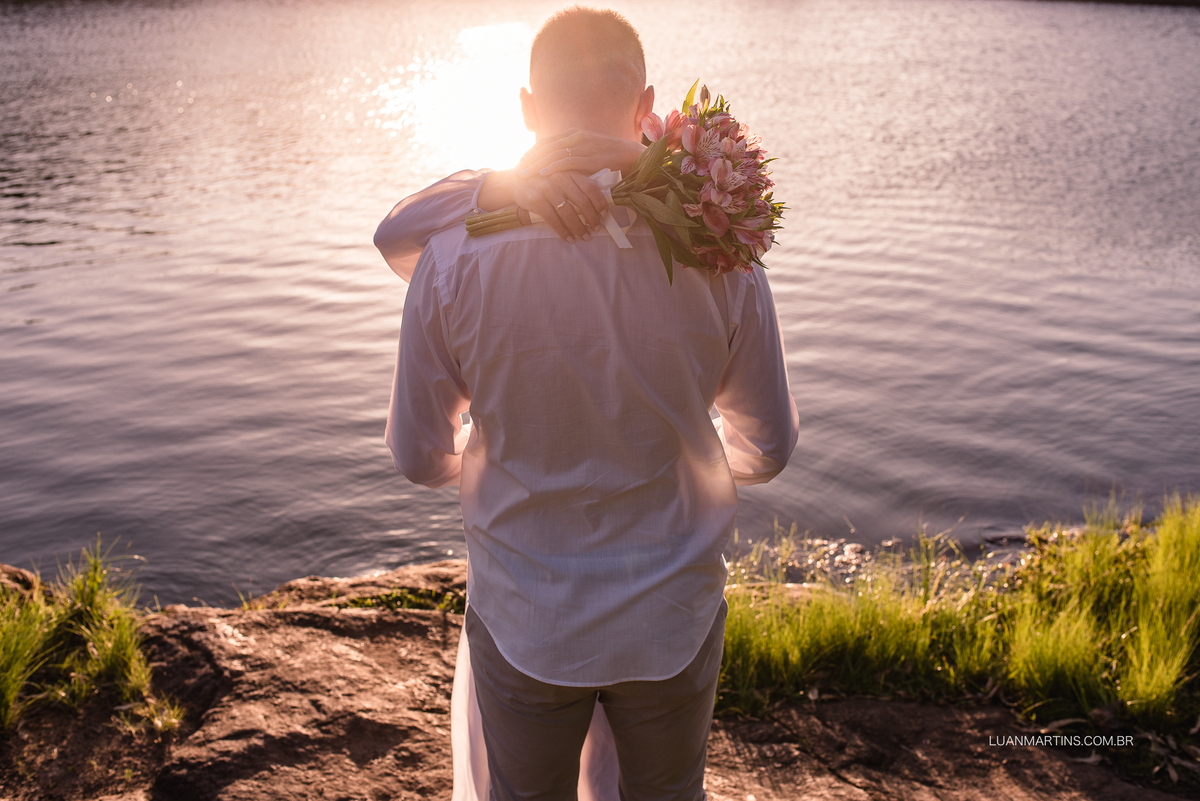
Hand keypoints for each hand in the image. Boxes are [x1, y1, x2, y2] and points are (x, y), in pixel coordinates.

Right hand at [511, 171, 608, 242]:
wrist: (515, 180)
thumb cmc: (544, 181)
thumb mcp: (561, 176)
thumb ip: (577, 185)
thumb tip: (598, 204)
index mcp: (569, 172)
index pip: (590, 187)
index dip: (600, 203)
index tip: (604, 215)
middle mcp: (560, 178)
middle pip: (582, 201)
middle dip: (592, 218)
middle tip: (596, 229)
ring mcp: (547, 188)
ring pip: (569, 212)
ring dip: (579, 228)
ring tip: (584, 237)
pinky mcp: (536, 200)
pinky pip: (553, 219)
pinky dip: (563, 231)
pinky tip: (569, 239)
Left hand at [518, 128, 644, 179]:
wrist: (634, 156)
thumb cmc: (614, 157)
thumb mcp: (592, 152)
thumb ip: (577, 156)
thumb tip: (563, 168)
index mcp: (576, 134)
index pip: (549, 142)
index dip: (534, 151)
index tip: (522, 160)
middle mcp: (578, 137)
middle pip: (547, 147)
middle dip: (531, 158)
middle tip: (517, 167)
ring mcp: (584, 147)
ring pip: (554, 154)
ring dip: (537, 164)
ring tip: (524, 173)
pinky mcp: (591, 158)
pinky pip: (568, 162)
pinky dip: (553, 168)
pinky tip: (542, 174)